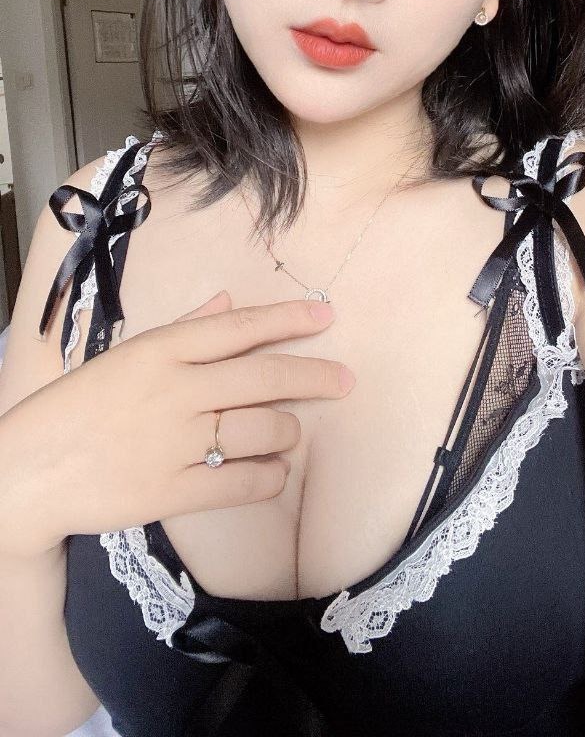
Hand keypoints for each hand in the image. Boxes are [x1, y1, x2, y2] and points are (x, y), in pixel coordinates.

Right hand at [0, 292, 354, 557]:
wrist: (28, 470)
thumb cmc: (78, 406)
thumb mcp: (127, 354)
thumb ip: (183, 328)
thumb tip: (228, 301)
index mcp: (161, 350)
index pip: (239, 327)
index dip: (288, 320)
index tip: (326, 316)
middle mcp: (175, 390)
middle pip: (264, 377)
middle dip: (315, 376)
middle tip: (345, 380)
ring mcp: (175, 442)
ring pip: (261, 430)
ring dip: (288, 432)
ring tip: (291, 434)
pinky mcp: (171, 492)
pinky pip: (241, 484)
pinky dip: (269, 478)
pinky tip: (275, 473)